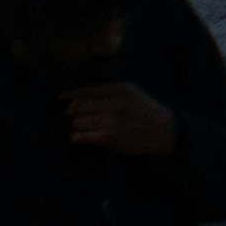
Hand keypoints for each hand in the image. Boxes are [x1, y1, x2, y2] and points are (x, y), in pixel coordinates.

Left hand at [59, 83, 176, 160]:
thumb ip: (112, 92)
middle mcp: (115, 103)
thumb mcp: (133, 93)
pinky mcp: (110, 136)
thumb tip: (83, 96)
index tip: (61, 97)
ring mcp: (112, 120)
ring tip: (79, 127)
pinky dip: (78, 136)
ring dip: (76, 124)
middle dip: (73, 110)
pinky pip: (84, 136)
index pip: (90, 90)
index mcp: (121, 89)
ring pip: (79, 121)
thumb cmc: (145, 110)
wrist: (163, 130)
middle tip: (72, 114)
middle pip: (81, 106)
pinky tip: (77, 137)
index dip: (73, 94)